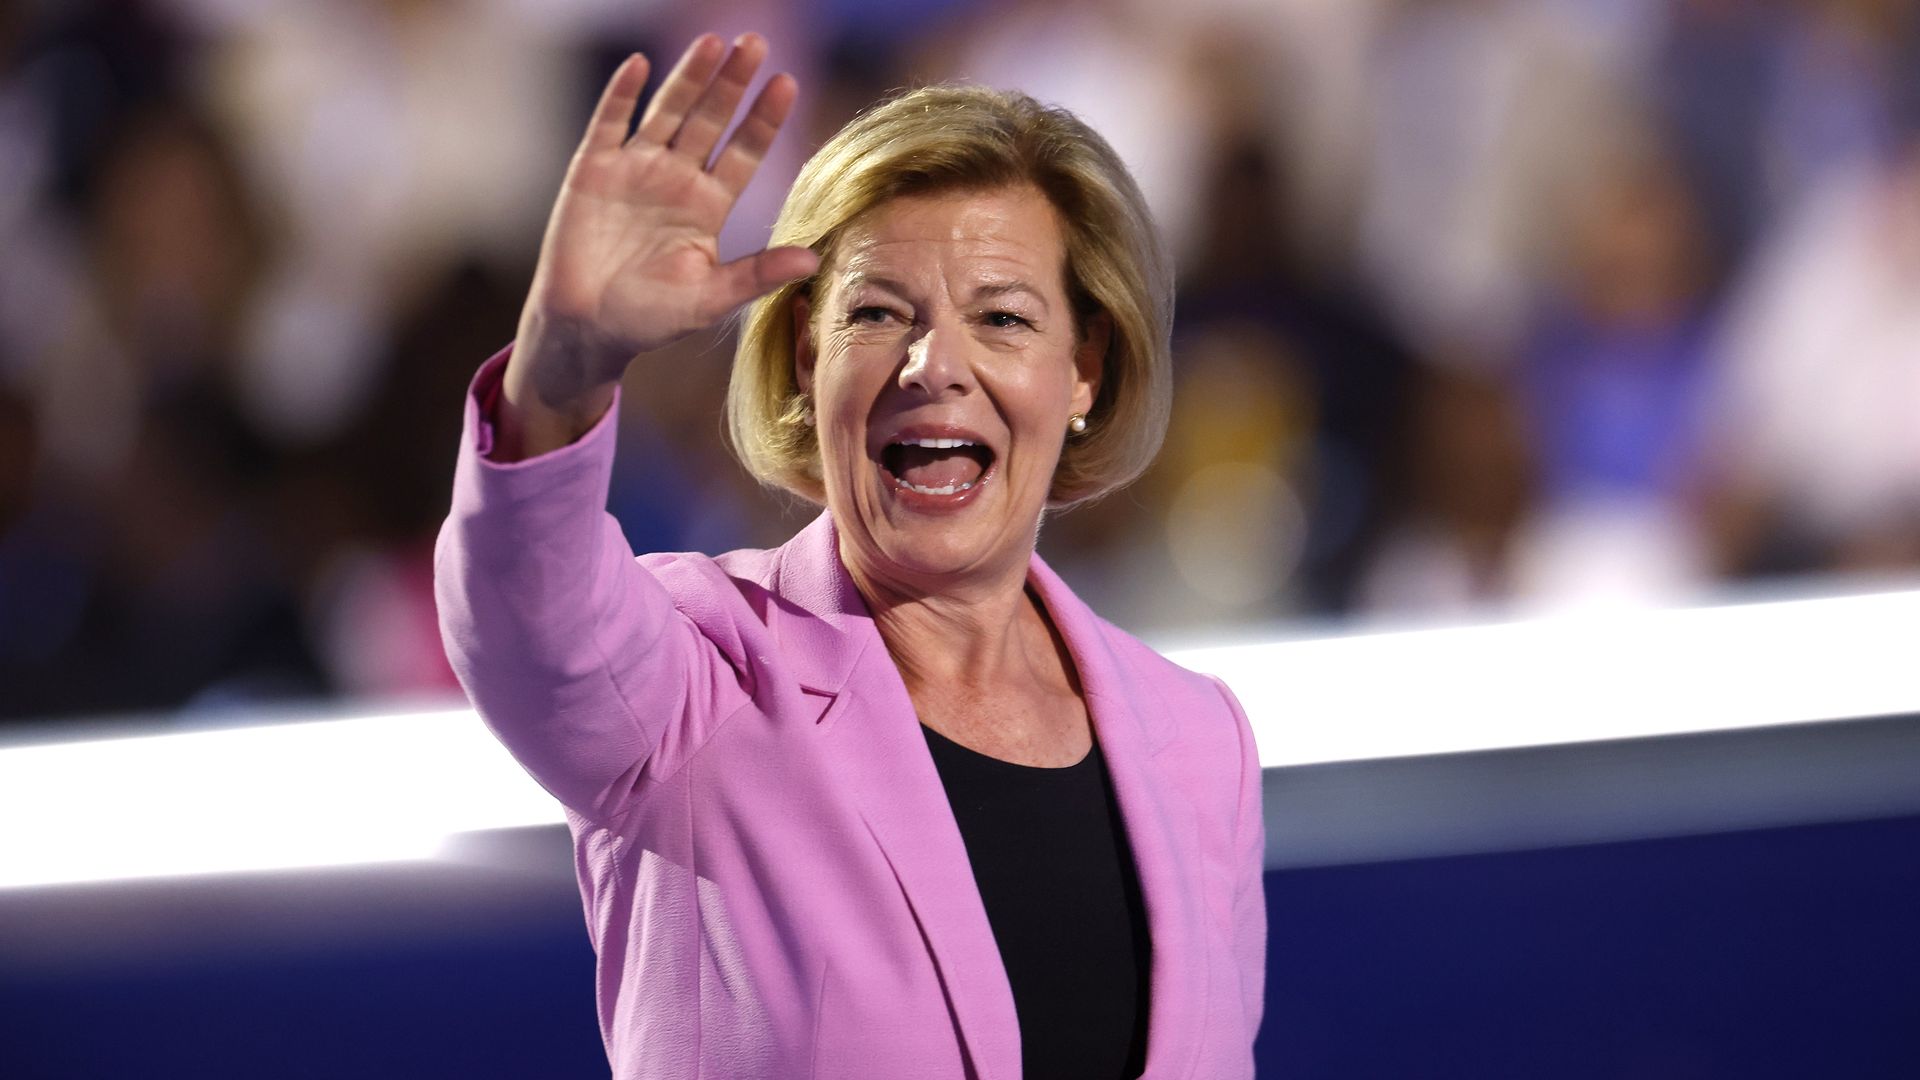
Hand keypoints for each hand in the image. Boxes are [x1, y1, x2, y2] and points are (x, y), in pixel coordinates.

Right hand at [499, 34, 817, 457]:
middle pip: (710, 120)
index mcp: (708, 206)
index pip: (744, 153)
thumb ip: (756, 275)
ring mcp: (634, 169)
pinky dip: (621, 94)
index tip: (788, 84)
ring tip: (713, 41)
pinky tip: (640, 65)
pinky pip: (609, 123)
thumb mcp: (709, 299)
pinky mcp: (593, 170)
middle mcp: (676, 179)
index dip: (763, 119)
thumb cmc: (650, 319)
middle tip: (756, 43)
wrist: (584, 329)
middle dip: (732, 83)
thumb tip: (813, 260)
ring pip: (668, 111)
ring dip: (689, 78)